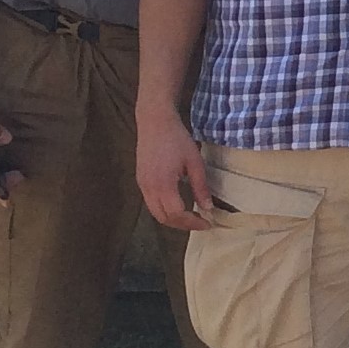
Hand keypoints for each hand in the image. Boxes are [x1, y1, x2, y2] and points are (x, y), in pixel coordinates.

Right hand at [135, 106, 212, 230]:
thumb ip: (200, 186)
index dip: (192, 223)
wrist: (155, 122)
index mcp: (163, 184)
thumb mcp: (195, 162)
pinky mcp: (140, 181)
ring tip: (191, 216)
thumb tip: (207, 207)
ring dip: (173, 219)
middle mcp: (149, 188)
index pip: (176, 214)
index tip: (207, 223)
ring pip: (155, 213)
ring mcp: (142, 185)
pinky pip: (151, 203)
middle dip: (183, 225)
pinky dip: (165, 210)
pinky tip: (178, 204)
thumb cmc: (177, 139)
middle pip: (163, 218)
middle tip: (201, 222)